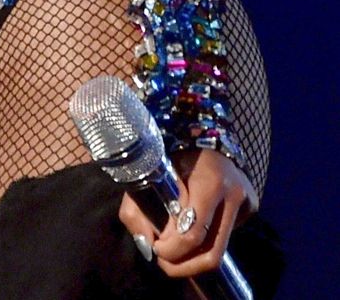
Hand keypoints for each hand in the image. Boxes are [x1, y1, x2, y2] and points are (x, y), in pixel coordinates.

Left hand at [118, 147, 254, 281]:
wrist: (201, 125)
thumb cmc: (170, 149)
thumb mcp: (150, 172)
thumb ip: (140, 207)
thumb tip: (146, 245)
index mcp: (208, 181)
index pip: (193, 232)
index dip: (173, 250)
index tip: (156, 250)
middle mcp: (233, 193)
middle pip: (213, 252)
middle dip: (185, 266)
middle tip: (164, 264)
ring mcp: (247, 200)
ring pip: (222, 249)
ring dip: (195, 260)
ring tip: (174, 256)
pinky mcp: (252, 206)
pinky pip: (227, 232)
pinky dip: (207, 237)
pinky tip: (194, 225)